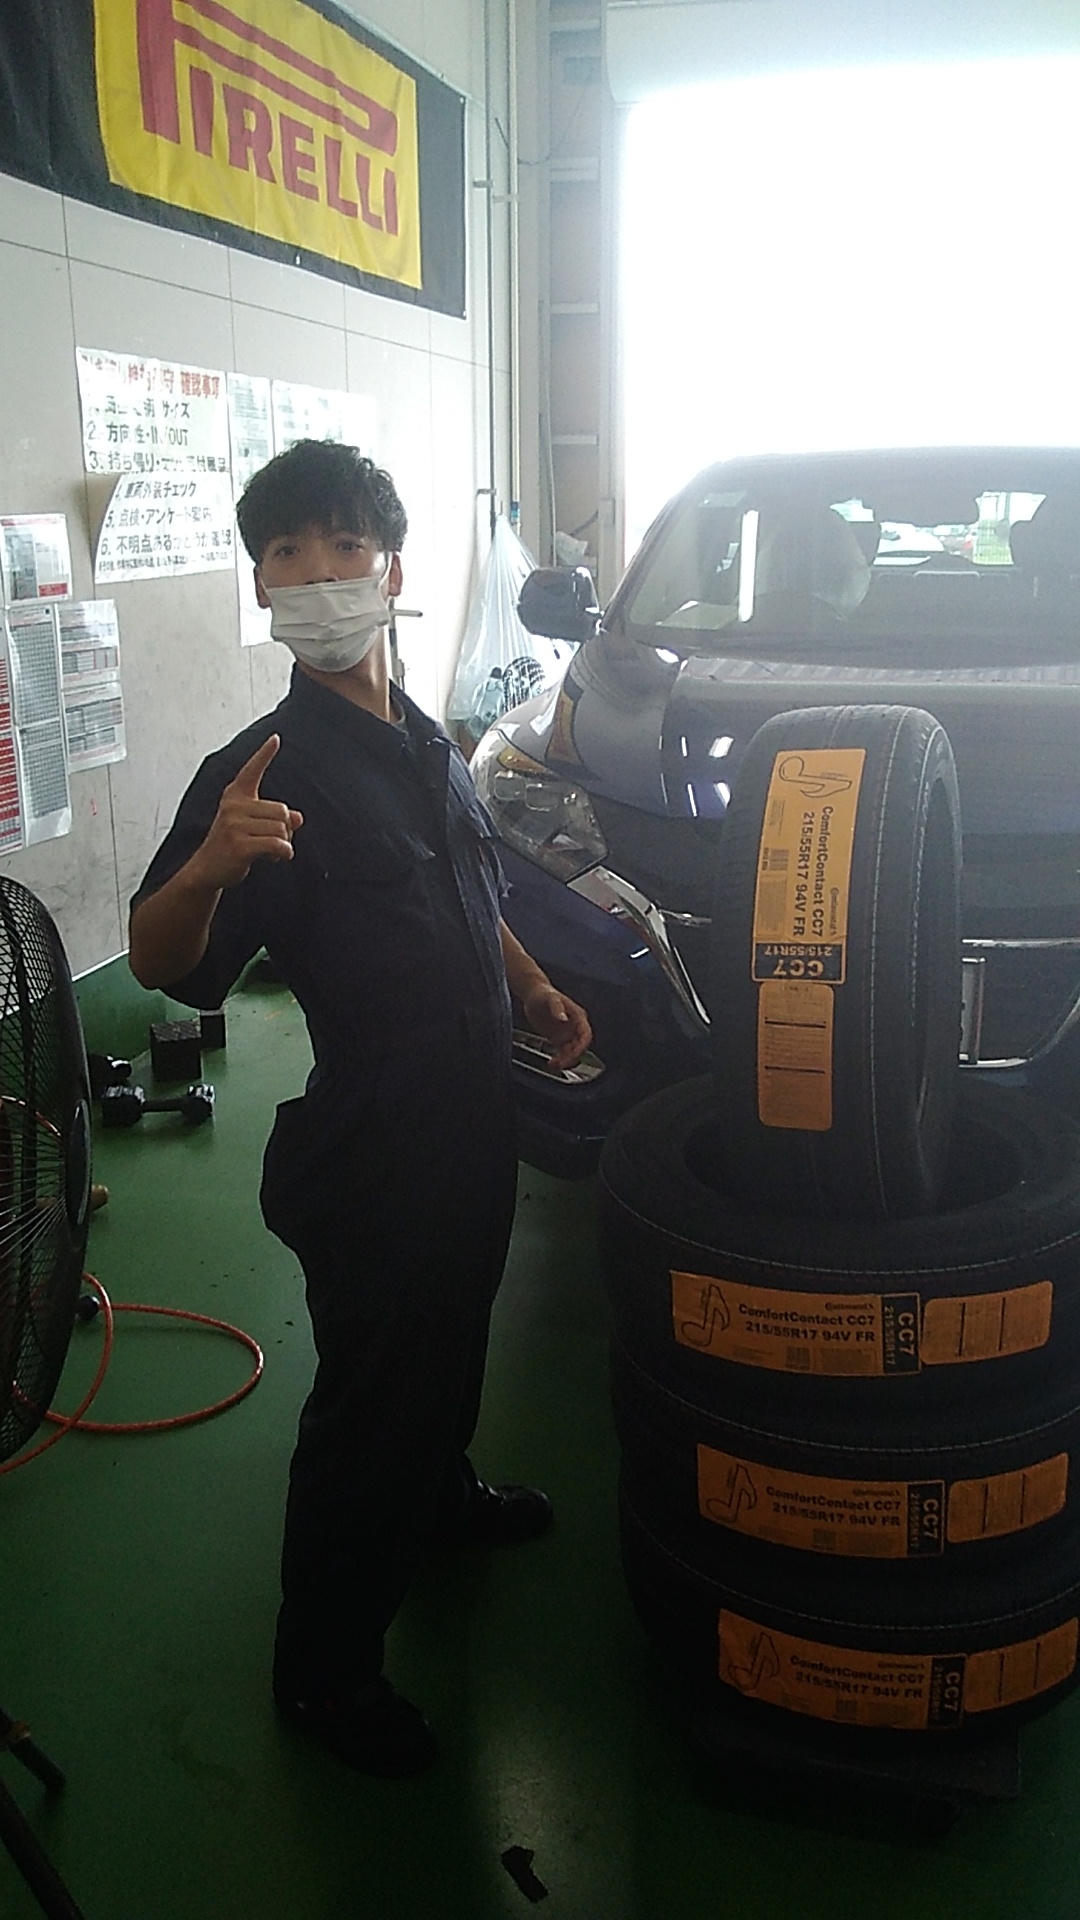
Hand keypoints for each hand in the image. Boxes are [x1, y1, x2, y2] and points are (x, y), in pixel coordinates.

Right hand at [191, 735, 302, 889]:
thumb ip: (276, 819)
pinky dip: (284, 853)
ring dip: (284, 844)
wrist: (208, 869)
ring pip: (281, 829)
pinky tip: (277, 858)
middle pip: (282, 811)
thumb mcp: (254, 827)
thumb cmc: (233, 845)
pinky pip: (277, 844)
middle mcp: (234, 806)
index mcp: (235, 796)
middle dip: (285, 829)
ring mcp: (234, 825)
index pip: (252, 771)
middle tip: (275, 841)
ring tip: (270, 852)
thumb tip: (299, 818)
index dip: (264, 754)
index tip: (276, 738)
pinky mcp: (239, 845)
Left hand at [521, 981, 592, 1071]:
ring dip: (565, 1060)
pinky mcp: (558, 1038)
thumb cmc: (544, 993)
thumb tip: (563, 1019)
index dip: (582, 1046)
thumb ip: (557, 1008)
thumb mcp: (551, 998)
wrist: (533, 994)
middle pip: (580, 1046)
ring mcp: (566, 1033)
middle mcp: (574, 1027)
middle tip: (561, 1063)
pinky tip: (552, 1063)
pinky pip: (562, 1053)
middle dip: (572, 1056)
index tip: (575, 1054)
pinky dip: (559, 1059)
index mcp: (578, 1017)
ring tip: (554, 1064)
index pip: (586, 1035)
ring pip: (572, 1052)